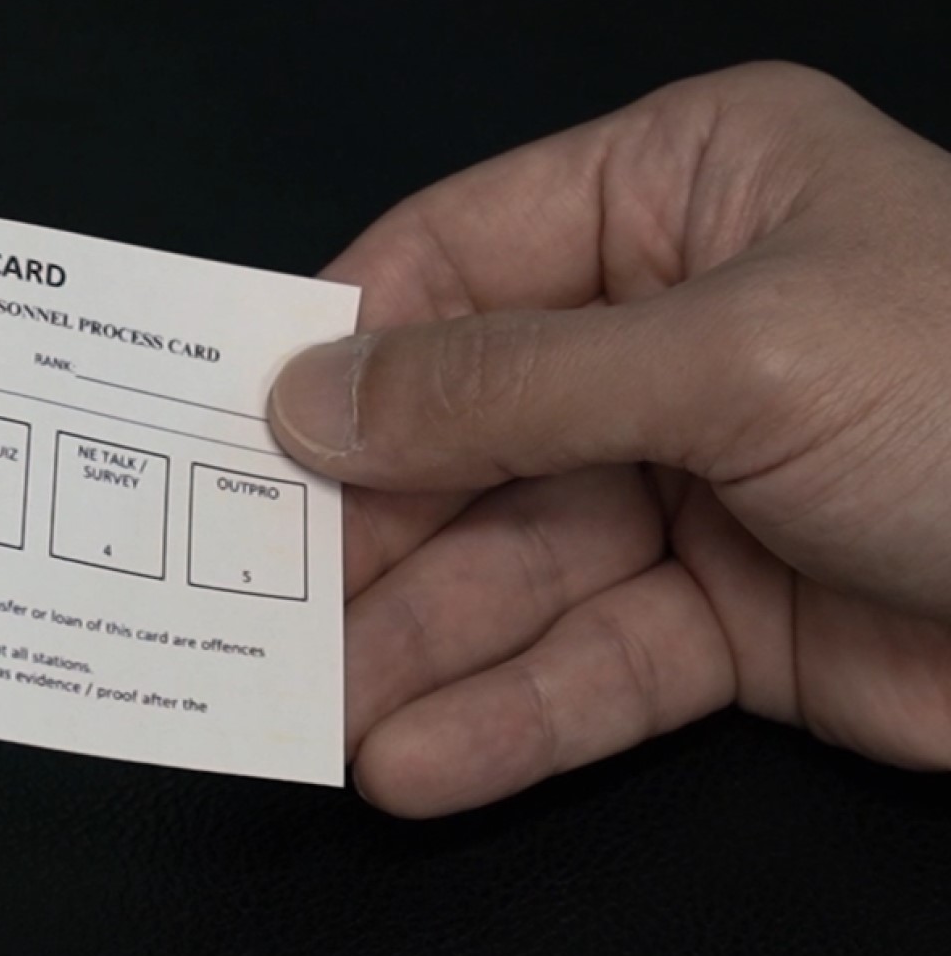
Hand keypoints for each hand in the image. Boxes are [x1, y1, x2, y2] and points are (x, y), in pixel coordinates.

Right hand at [267, 62, 950, 816]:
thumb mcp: (731, 356)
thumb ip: (503, 385)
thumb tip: (304, 399)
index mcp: (677, 195)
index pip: (456, 256)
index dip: (339, 344)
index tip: (224, 430)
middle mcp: (669, 327)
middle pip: (468, 428)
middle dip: (366, 526)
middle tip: (243, 603)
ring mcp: (697, 479)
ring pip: (516, 561)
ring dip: (414, 642)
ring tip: (304, 713)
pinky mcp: (731, 619)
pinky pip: (593, 660)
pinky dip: (507, 712)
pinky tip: (413, 760)